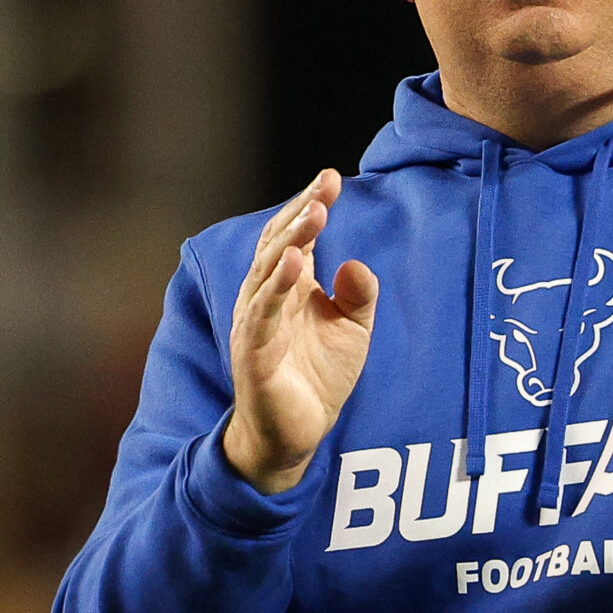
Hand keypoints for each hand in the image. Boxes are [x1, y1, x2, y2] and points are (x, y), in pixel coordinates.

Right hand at [223, 170, 378, 493]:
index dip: (312, 206)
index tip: (333, 178)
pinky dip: (277, 287)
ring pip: (269, 272)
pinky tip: (294, 263)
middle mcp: (266, 297)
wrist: (296, 434)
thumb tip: (354, 263)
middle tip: (326, 186)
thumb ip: (358, 295)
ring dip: (291, 241)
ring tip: (315, 214)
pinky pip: (263, 314)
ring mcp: (256, 322)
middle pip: (280, 243)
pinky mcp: (254, 352)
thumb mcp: (352, 330)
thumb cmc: (319, 376)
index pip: (297, 236)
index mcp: (288, 286)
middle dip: (303, 212)